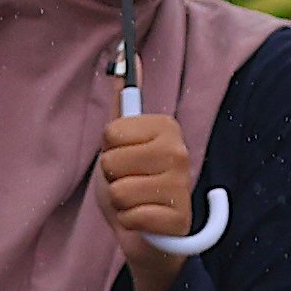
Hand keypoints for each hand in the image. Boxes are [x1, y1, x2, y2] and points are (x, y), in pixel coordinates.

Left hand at [95, 105, 204, 290]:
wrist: (147, 233)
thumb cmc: (133, 183)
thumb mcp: (121, 141)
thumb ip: (123, 101)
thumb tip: (123, 56)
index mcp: (167, 128)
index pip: (111, 132)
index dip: (109, 150)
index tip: (125, 158)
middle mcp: (179, 152)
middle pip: (111, 161)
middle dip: (112, 178)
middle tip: (130, 183)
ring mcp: (181, 186)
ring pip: (119, 191)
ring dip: (120, 202)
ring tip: (136, 202)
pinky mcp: (178, 218)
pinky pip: (131, 216)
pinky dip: (130, 223)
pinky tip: (144, 221)